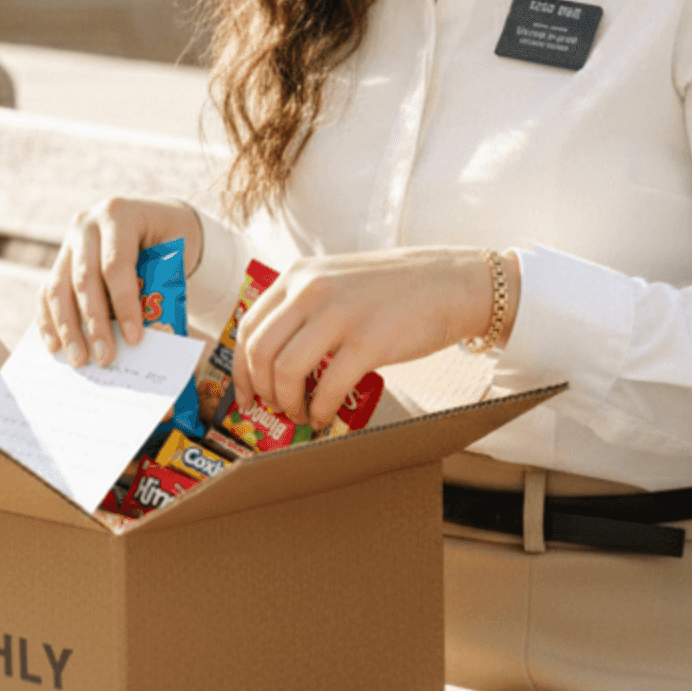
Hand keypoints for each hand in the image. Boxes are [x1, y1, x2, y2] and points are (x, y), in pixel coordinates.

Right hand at [37, 197, 202, 367]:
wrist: (155, 218)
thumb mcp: (175, 252)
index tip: (134, 339)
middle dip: (93, 324)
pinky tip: (56, 347)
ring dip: (67, 328)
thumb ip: (160, 284)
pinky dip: (49, 321)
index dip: (124, 304)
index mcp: (119, 214)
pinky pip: (47, 292)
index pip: (116, 265)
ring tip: (79, 360)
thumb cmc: (170, 239)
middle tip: (104, 359)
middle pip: (84, 279)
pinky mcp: (60, 258)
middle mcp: (87, 223)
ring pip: (58, 288)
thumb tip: (147, 334)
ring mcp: (69, 240)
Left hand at [231, 248, 520, 428]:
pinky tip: (325, 415)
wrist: (450, 283)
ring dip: (288, 403)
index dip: (241, 369)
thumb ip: (305, 306)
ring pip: (285, 370)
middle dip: (261, 390)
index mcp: (300, 275)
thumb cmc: (394, 289)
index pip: (249, 325)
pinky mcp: (368, 342)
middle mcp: (312, 290)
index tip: (247, 393)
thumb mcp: (337, 281)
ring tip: (301, 413)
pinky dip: (320, 409)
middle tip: (275, 408)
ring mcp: (340, 315)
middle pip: (260, 351)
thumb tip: (276, 357)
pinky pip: (328, 387)